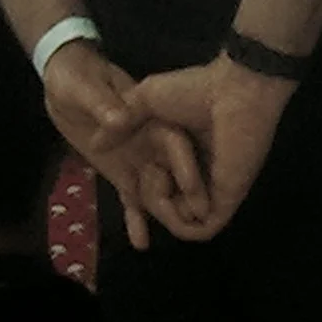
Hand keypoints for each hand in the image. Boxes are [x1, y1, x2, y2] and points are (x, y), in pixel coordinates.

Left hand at [41, 40, 208, 248]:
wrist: (61, 82)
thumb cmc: (76, 75)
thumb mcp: (84, 86)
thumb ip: (101, 103)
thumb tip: (116, 118)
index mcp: (150, 117)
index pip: (175, 144)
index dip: (185, 166)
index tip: (193, 190)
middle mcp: (152, 144)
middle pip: (174, 175)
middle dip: (183, 199)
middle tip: (188, 224)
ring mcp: (140, 161)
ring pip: (157, 192)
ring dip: (163, 214)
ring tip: (172, 239)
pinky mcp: (122, 173)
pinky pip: (132, 199)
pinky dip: (135, 219)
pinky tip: (140, 242)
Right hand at [128, 53, 295, 241]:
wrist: (229, 94)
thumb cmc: (190, 91)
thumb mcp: (143, 99)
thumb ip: (119, 125)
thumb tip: (93, 146)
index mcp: (175, 148)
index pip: (154, 178)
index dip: (137, 189)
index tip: (123, 191)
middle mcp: (192, 169)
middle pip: (167, 202)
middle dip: (150, 205)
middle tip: (140, 187)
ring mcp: (210, 185)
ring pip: (185, 219)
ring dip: (169, 219)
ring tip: (159, 199)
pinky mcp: (225, 197)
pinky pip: (207, 226)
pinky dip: (190, 229)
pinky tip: (177, 214)